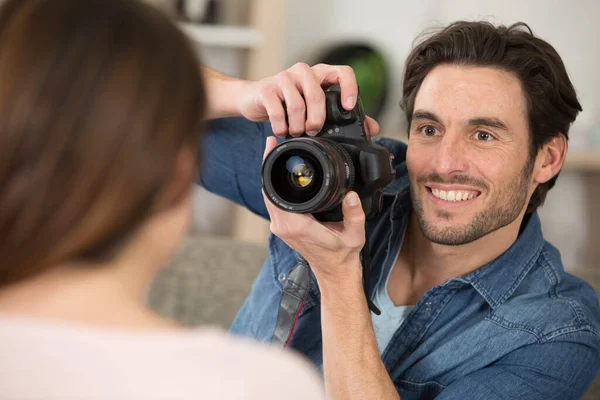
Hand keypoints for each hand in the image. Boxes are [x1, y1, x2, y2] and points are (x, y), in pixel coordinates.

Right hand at [237, 63, 379, 137]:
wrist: (254, 99)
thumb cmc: (288, 103)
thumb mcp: (315, 107)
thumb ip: (342, 116)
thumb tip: (372, 128)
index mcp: (320, 74)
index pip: (343, 72)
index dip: (349, 88)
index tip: (348, 107)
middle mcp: (303, 72)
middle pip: (318, 95)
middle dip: (317, 119)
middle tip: (314, 131)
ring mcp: (284, 77)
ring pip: (297, 105)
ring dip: (298, 126)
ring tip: (296, 133)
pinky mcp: (267, 88)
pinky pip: (278, 111)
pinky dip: (281, 126)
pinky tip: (281, 131)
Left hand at [261, 136, 365, 283]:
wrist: (335, 272)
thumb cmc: (342, 255)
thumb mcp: (354, 233)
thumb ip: (354, 214)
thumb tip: (351, 195)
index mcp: (295, 225)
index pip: (273, 189)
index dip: (269, 164)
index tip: (272, 143)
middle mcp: (282, 225)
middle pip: (266, 188)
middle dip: (268, 163)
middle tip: (273, 140)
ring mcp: (280, 226)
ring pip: (268, 194)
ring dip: (270, 173)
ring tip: (276, 150)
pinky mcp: (283, 226)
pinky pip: (274, 201)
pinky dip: (275, 184)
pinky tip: (282, 172)